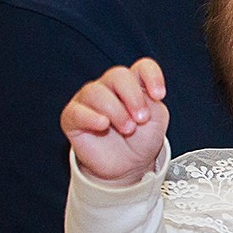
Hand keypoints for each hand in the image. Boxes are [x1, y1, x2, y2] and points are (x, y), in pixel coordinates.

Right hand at [61, 59, 169, 183]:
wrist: (128, 165)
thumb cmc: (141, 139)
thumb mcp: (157, 120)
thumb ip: (152, 102)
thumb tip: (140, 92)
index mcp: (133, 84)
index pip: (142, 67)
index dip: (152, 76)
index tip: (159, 95)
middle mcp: (109, 87)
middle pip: (118, 75)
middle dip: (133, 97)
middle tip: (141, 119)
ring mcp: (89, 101)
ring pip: (96, 92)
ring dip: (116, 111)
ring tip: (127, 129)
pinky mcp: (73, 117)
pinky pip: (77, 111)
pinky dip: (91, 117)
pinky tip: (103, 125)